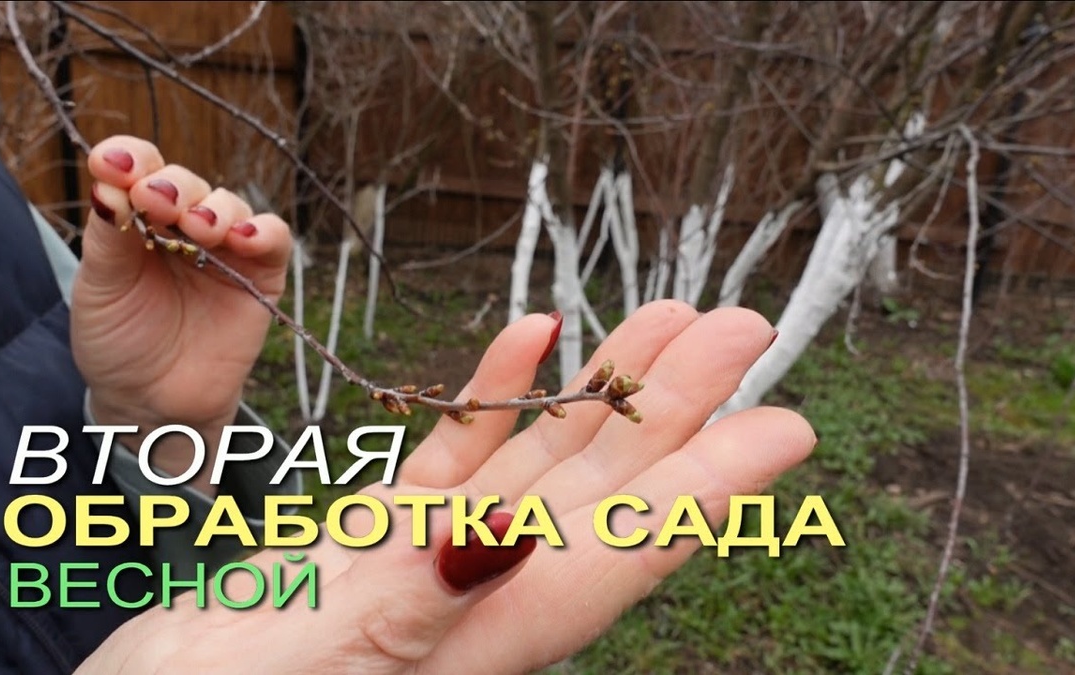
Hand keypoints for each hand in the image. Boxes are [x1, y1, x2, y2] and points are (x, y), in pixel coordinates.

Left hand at [72, 136, 290, 485]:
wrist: (153, 402)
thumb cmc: (120, 343)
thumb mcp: (100, 288)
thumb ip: (107, 235)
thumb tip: (104, 181)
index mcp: (138, 219)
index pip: (140, 170)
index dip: (130, 158)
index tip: (110, 162)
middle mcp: (182, 226)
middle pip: (186, 183)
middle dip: (171, 186)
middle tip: (154, 200)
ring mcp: (225, 249)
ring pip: (230, 204)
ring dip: (214, 208)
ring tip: (198, 227)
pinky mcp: (261, 275)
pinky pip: (273, 237)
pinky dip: (262, 230)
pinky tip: (242, 238)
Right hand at [79, 302, 815, 672]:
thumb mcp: (291, 661)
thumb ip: (402, 606)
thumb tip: (492, 549)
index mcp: (463, 643)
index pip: (606, 562)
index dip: (704, 497)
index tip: (783, 433)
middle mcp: (462, 605)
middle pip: (589, 501)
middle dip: (670, 413)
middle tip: (739, 328)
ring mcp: (417, 568)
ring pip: (530, 469)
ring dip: (596, 391)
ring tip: (661, 320)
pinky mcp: (366, 545)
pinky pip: (448, 462)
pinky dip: (490, 400)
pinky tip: (530, 341)